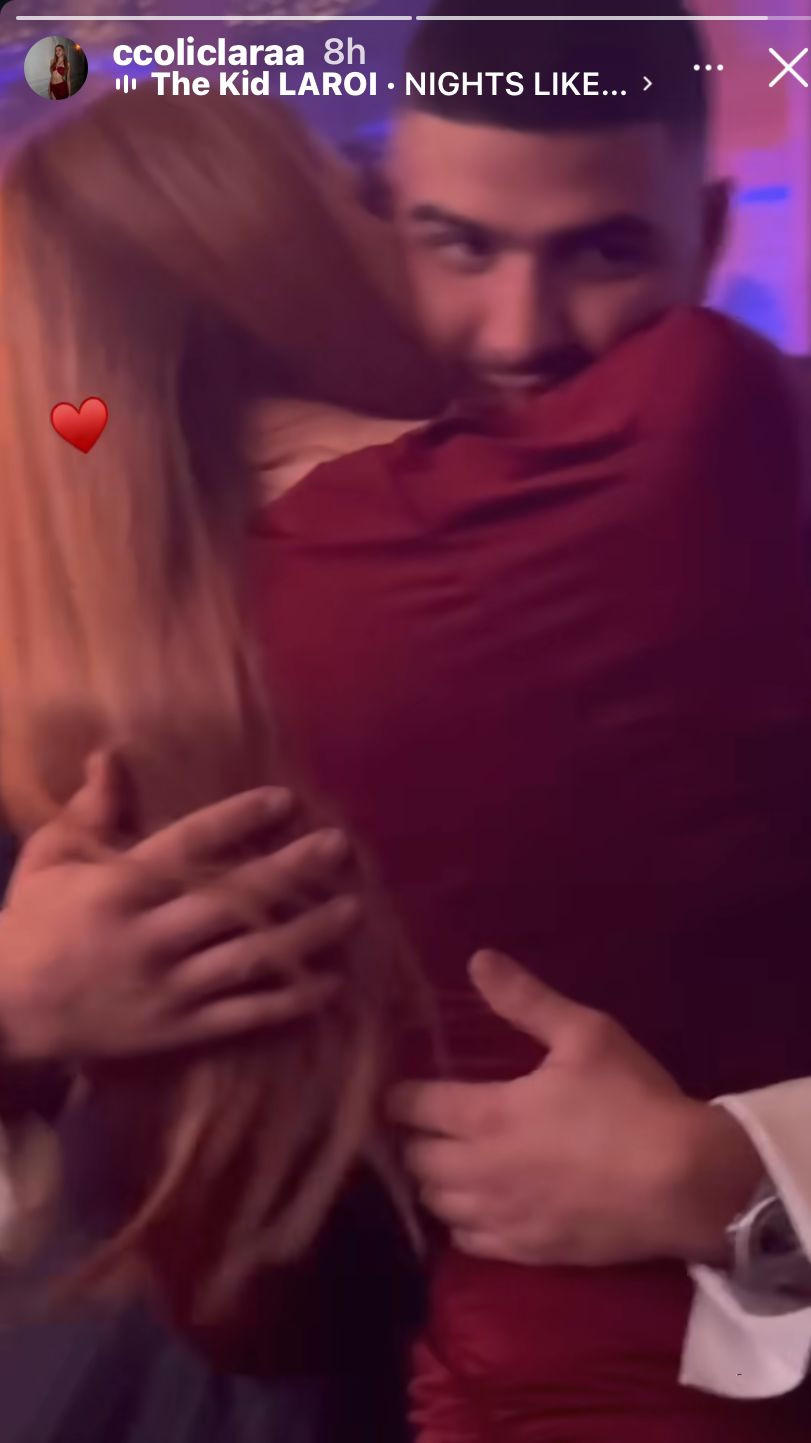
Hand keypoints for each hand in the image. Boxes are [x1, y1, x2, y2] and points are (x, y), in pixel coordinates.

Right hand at [0, 753, 359, 1063]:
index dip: (238, 820)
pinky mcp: (178, 1030)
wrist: (3, 1013)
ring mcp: (167, 988)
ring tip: (352, 911)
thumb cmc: (30, 926)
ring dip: (305, 935)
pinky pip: (243, 1016)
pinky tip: (330, 985)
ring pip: (249, 958)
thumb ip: (90, 811)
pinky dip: (289, 1002)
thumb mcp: (49, 859)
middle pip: (233, 900)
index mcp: (118, 889)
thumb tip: (114, 753)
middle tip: (340, 846)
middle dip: (290, 872)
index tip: (284, 800)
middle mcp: (148, 937)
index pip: (188, 846)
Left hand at [389, 951, 761, 1268]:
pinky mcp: (529, 1252)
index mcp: (488, 1115)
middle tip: (421, 1124)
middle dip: (413, 1139)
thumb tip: (477, 959)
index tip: (394, 1090)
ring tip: (443, 1163)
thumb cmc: (633, 1102)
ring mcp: (503, 1217)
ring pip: (437, 1205)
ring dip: (432, 1182)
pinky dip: (460, 1222)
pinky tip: (472, 1208)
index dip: (398, 1097)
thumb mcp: (585, 1034)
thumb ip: (526, 999)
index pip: (417, 1107)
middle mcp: (482, 1171)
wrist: (685, 1184)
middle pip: (418, 1160)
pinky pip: (469, 1243)